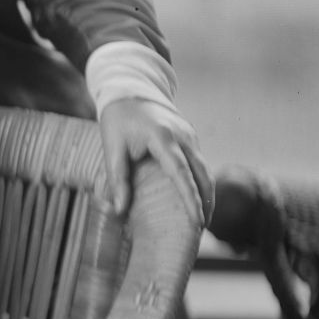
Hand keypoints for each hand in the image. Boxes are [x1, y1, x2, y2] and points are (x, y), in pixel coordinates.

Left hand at [98, 97, 212, 225]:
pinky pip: (200, 162)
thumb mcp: (112, 148)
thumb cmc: (117, 120)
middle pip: (203, 173)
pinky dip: (201, 181)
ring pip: (205, 169)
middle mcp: (183, 136)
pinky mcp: (190, 137)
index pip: (181, 173)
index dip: (191, 198)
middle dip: (206, 202)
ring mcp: (190, 136)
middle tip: (202, 229)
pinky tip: (196, 198)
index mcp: (163, 137)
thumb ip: (117, 179)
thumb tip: (120, 211)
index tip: (197, 221)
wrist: (130, 89)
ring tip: (201, 220)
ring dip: (206, 193)